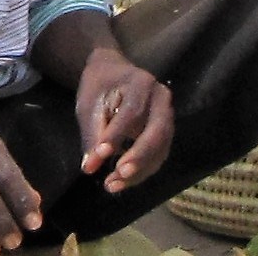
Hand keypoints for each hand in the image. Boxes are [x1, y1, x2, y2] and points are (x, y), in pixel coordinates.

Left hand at [71, 50, 171, 193]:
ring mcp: (168, 116)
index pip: (132, 112)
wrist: (113, 73)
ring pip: (161, 148)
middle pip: (157, 131)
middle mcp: (161, 98)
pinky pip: (158, 155)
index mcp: (142, 83)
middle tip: (118, 176)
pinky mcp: (166, 132)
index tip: (98, 154)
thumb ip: (92, 134)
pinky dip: (142, 171)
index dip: (116, 135)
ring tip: (113, 185)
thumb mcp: (89, 104)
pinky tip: (122, 181)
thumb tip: (90, 166)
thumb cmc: (99, 86)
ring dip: (139, 170)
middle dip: (138, 157)